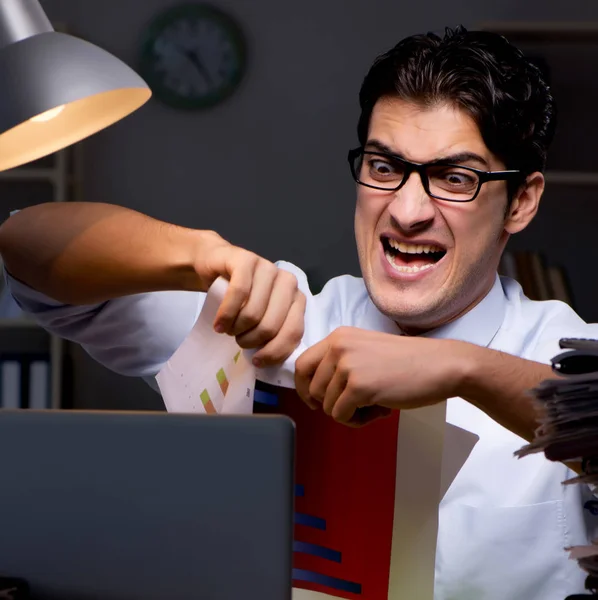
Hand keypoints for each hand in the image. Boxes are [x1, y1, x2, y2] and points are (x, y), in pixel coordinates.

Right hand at [194, 231, 304, 366]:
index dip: (275, 352)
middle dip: (251, 340)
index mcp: (297, 298)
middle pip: (271, 326)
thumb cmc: (241, 298)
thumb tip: (270, 360)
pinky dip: (226, 314)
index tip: (257, 361)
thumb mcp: (261, 317)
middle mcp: (287, 281)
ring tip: (227, 329)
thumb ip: (273, 333)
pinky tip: (219, 324)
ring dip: (236, 328)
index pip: (293, 332)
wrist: (216, 264)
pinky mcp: (246, 260)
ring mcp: (267, 268)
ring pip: (253, 313)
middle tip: (238, 340)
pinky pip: (238, 293)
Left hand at [294, 327, 464, 425]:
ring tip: (375, 403)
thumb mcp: (365, 352)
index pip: (302, 365)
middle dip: (330, 404)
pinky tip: (380, 409)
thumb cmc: (408, 364)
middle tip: (358, 404)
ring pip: (326, 406)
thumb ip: (340, 363)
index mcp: (339, 337)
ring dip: (348, 413)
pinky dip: (358, 420)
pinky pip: (340, 416)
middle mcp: (338, 346)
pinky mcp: (358, 386)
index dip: (304, 388)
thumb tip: (314, 392)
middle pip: (311, 389)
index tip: (314, 401)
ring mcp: (347, 365)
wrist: (440, 365)